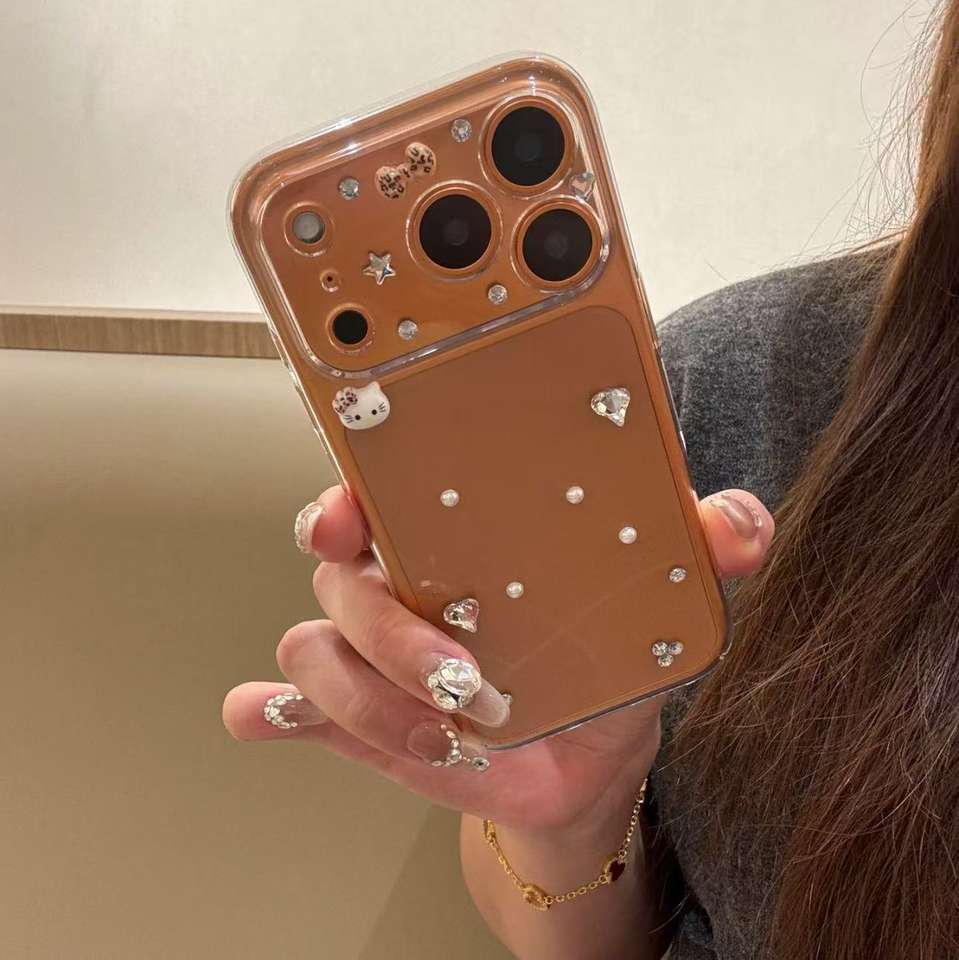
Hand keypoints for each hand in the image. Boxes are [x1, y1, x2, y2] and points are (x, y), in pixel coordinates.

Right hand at [223, 487, 772, 832]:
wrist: (587, 750)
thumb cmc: (605, 657)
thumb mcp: (653, 601)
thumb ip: (695, 551)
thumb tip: (735, 525)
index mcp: (455, 534)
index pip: (380, 492)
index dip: (349, 495)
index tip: (348, 514)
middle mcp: (401, 580)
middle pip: (344, 578)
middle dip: (388, 629)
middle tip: (460, 675)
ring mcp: (371, 650)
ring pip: (318, 650)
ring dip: (369, 700)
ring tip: (448, 738)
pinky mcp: (359, 714)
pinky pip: (294, 707)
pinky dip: (276, 714)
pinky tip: (258, 720)